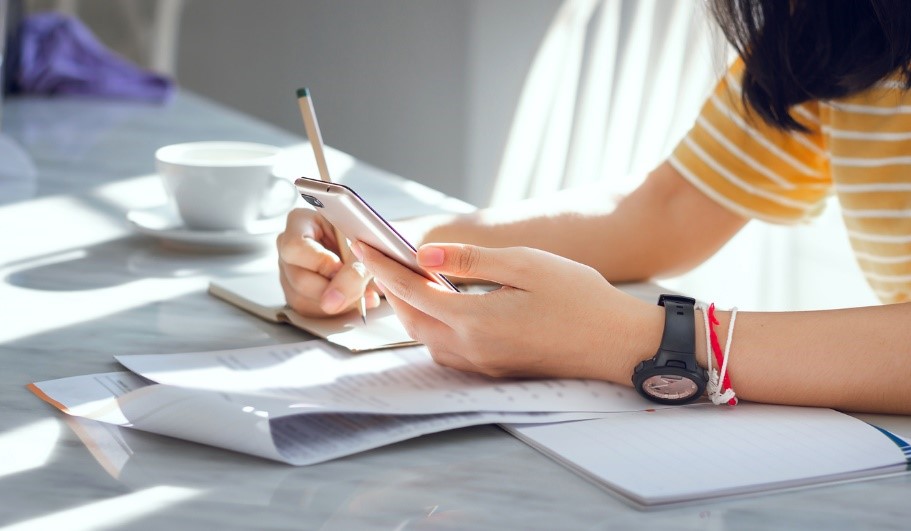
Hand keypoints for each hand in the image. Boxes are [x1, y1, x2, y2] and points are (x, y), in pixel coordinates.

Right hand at [276, 208, 381, 316]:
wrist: (372, 250)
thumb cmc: (365, 239)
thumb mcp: (365, 248)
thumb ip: (353, 270)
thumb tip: (334, 300)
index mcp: (301, 222)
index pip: (295, 246)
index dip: (320, 263)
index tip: (342, 268)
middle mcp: (290, 248)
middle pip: (298, 278)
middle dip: (332, 289)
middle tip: (357, 286)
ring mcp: (290, 272)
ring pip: (301, 299)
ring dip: (336, 303)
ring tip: (361, 293)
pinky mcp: (297, 293)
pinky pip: (309, 311)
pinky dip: (335, 310)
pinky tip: (354, 301)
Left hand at [355, 242, 663, 381]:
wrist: (618, 343)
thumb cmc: (580, 298)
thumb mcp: (526, 264)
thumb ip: (471, 260)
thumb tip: (424, 255)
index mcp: (476, 320)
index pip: (412, 290)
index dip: (383, 266)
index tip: (364, 245)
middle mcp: (472, 349)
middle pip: (412, 318)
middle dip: (391, 288)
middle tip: (383, 258)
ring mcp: (483, 364)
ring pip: (426, 338)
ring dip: (411, 309)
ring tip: (407, 279)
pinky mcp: (495, 369)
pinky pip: (447, 350)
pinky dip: (432, 326)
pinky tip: (441, 308)